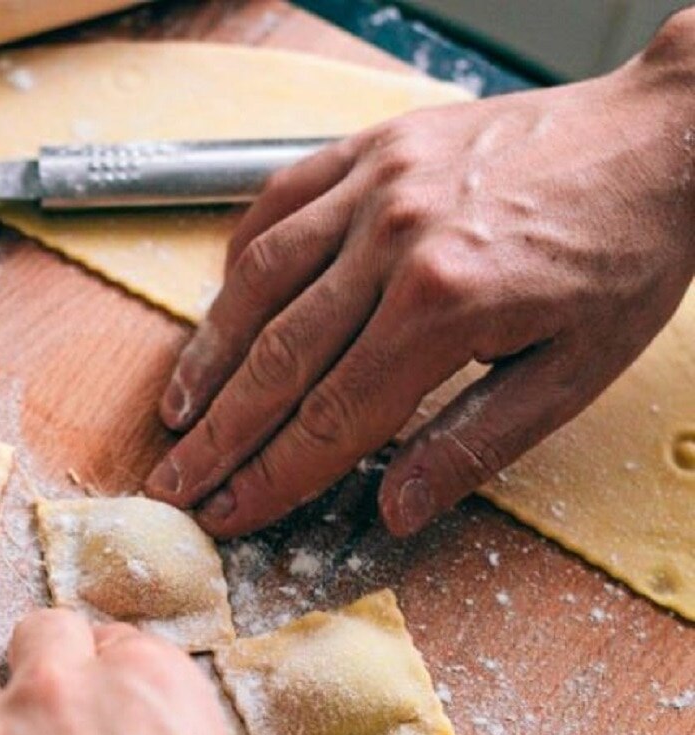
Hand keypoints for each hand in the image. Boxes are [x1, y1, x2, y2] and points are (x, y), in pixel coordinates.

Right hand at [145, 9, 694, 538]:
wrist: (664, 136)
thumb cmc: (625, 257)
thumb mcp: (572, 373)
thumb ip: (473, 442)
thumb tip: (397, 509)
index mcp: (447, 305)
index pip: (333, 418)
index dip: (272, 476)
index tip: (228, 512)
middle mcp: (394, 241)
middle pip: (279, 361)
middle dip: (220, 437)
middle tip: (175, 481)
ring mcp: (374, 186)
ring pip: (259, 285)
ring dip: (210, 358)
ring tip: (179, 415)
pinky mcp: (368, 150)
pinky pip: (277, 207)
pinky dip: (239, 265)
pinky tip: (221, 312)